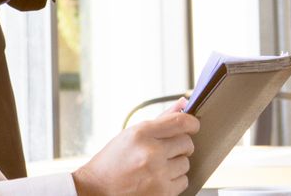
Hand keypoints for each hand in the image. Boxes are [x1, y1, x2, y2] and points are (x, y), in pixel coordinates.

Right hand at [72, 99, 198, 195]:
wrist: (97, 189)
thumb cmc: (112, 161)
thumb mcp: (132, 134)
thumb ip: (161, 120)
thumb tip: (183, 103)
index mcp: (141, 133)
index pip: (180, 122)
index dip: (192, 123)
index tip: (193, 126)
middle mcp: (151, 152)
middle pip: (187, 143)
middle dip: (181, 146)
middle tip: (167, 149)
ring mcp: (157, 174)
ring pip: (186, 163)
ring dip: (176, 164)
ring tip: (157, 166)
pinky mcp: (162, 192)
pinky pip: (183, 181)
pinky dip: (174, 180)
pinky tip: (158, 178)